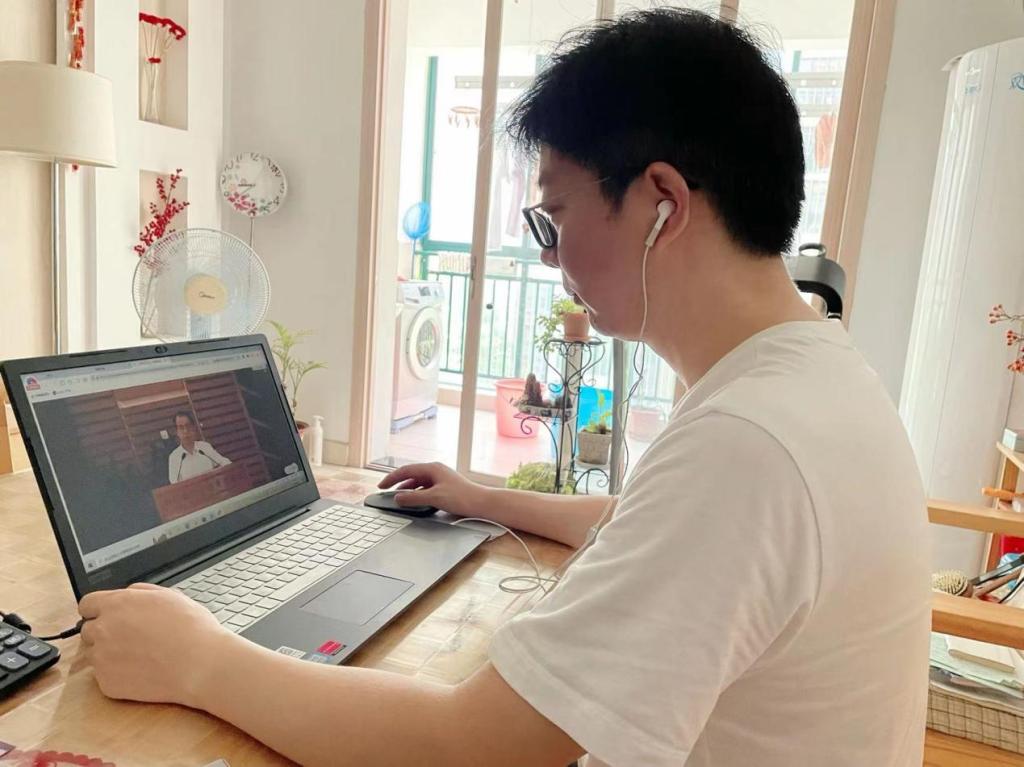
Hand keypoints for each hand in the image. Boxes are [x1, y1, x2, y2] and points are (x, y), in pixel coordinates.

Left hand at [79, 582, 238, 705]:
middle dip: (105, 633)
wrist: (200, 664)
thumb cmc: (191, 628)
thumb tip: (129, 594)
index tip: (107, 617)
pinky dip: (119, 675)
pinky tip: (143, 671)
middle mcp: (103, 630)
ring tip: (141, 656)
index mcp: (117, 604)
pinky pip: (105, 677)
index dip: (98, 610)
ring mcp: (102, 658)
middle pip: (88, 631)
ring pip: (96, 655)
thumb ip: (141, 592)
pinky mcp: (106, 683)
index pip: (87, 604)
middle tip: (131, 638)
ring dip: (111, 655)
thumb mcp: (170, 596)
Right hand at [377, 462, 487, 516]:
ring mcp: (440, 478)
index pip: (406, 470)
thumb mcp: (434, 498)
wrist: (481, 503)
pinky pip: (425, 488)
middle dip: (397, 483)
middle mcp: (436, 470)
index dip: (391, 478)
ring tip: (397, 497)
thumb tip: (398, 498)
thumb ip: (414, 498)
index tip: (381, 486)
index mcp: (432, 468)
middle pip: (411, 474)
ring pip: (418, 482)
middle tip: (385, 490)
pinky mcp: (444, 487)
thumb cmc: (461, 497)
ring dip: (407, 489)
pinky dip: (416, 493)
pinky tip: (413, 501)